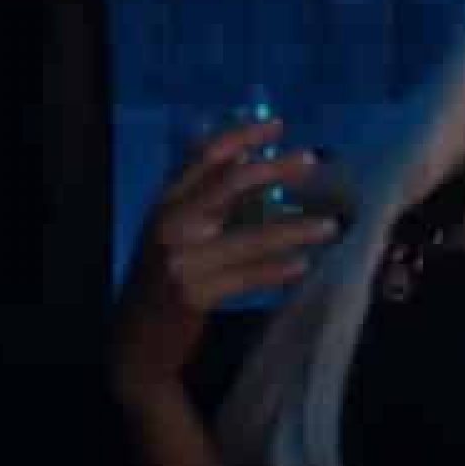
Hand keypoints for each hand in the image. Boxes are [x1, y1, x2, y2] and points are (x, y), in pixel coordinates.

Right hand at [110, 117, 340, 405]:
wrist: (135, 340)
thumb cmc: (163, 276)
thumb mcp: (175, 228)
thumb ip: (204, 193)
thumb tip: (246, 154)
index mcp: (166, 202)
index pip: (204, 155)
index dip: (242, 135)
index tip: (279, 125)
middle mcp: (171, 224)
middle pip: (231, 184)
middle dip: (275, 169)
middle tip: (312, 161)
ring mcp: (181, 260)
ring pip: (250, 236)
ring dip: (294, 229)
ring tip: (329, 226)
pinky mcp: (194, 294)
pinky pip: (247, 276)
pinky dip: (277, 270)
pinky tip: (303, 265)